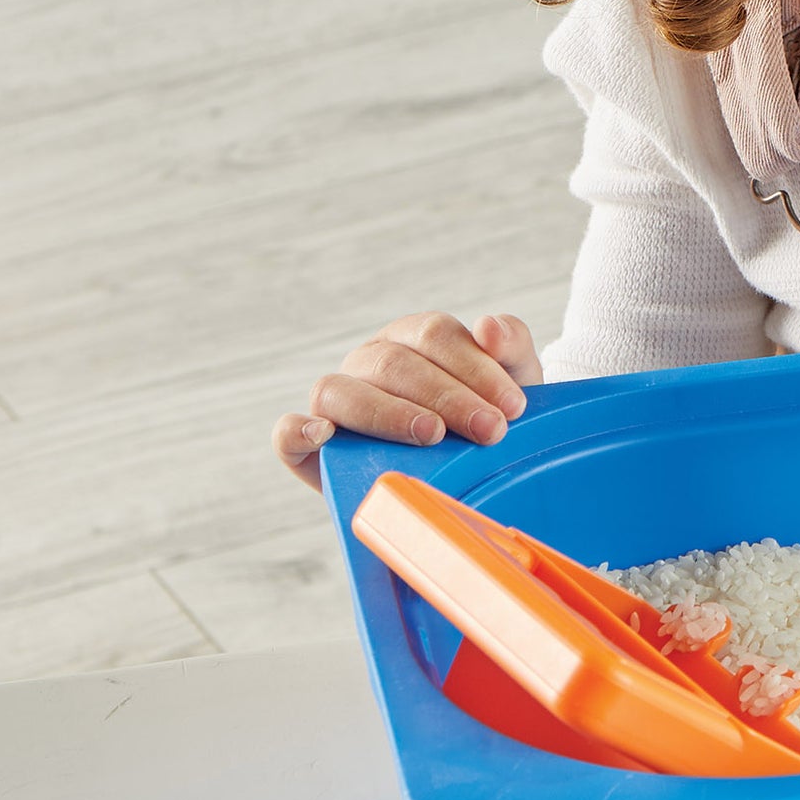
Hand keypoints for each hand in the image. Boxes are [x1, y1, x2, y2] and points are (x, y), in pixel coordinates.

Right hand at [273, 313, 541, 489]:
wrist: (467, 474)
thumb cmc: (487, 418)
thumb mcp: (512, 383)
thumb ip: (510, 347)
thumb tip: (488, 324)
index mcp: (415, 338)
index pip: (435, 335)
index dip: (476, 368)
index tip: (513, 406)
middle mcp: (372, 362)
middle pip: (395, 364)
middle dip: (448, 397)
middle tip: (491, 430)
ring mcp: (337, 400)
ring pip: (341, 391)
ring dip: (388, 413)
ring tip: (433, 436)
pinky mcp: (309, 445)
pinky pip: (286, 432)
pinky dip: (298, 431)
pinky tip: (324, 436)